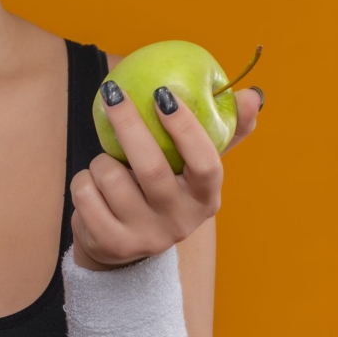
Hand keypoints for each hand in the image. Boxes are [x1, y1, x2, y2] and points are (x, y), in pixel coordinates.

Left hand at [69, 85, 262, 270]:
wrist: (121, 244)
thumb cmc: (162, 189)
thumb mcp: (192, 167)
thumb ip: (222, 132)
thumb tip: (253, 95)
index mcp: (206, 199)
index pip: (206, 164)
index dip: (186, 128)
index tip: (164, 94)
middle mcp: (180, 222)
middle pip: (152, 168)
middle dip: (129, 123)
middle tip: (113, 92)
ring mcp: (146, 236)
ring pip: (111, 176)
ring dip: (101, 160)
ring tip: (108, 164)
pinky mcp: (112, 243)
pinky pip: (85, 193)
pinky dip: (83, 181)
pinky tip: (94, 187)